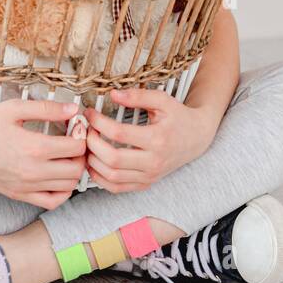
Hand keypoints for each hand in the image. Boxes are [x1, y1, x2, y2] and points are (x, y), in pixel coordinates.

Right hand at [0, 99, 86, 208]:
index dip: (82, 135)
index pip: (77, 147)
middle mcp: (33, 171)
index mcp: (34, 147)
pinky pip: (52, 202)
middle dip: (82, 154)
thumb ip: (46, 108)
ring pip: (69, 187)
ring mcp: (26, 187)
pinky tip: (58, 176)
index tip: (76, 126)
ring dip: (74, 171)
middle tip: (74, 141)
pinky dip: (62, 192)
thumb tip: (74, 110)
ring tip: (66, 156)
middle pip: (77, 169)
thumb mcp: (14, 108)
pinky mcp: (19, 195)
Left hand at [82, 88, 216, 192]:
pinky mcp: (145, 183)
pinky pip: (116, 187)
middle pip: (112, 158)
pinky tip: (95, 162)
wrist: (196, 138)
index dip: (98, 122)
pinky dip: (100, 177)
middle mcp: (154, 161)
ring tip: (87, 145)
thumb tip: (112, 95)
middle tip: (86, 130)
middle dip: (91, 143)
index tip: (90, 113)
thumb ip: (138, 96)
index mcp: (157, 139)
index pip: (118, 133)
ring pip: (111, 176)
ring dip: (92, 161)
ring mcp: (149, 176)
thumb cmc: (178, 117)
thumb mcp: (163, 100)